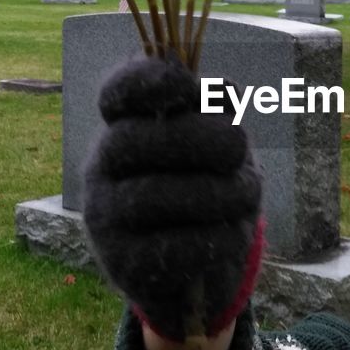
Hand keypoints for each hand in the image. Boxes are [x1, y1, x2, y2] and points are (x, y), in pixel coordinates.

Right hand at [82, 56, 262, 340]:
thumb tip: (224, 94)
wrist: (194, 269)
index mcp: (122, 125)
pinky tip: (233, 232)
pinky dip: (218, 236)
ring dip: (219, 190)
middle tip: (240, 145)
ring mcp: (105, 218)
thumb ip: (217, 114)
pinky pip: (174, 245)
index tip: (184, 83)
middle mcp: (101, 168)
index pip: (116, 93)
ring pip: (155, 195)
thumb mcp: (217, 143)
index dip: (143, 81)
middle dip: (199, 138)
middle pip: (133, 140)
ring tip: (248, 191)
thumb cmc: (207, 186)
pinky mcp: (125, 264)